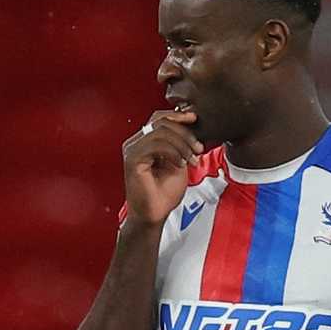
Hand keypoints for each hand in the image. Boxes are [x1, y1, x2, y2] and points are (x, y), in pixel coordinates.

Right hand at [122, 110, 201, 225]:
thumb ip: (180, 143)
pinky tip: (180, 164)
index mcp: (144, 141)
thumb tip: (191, 124)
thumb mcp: (179, 161)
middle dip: (184, 132)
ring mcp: (132, 150)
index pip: (159, 118)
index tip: (195, 119)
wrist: (155, 214)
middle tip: (198, 148)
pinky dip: (173, 152)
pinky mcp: (133, 159)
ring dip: (182, 144)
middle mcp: (135, 143)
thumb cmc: (164, 192)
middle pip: (161, 121)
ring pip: (161, 131)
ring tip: (191, 159)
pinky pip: (156, 144)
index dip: (178, 115)